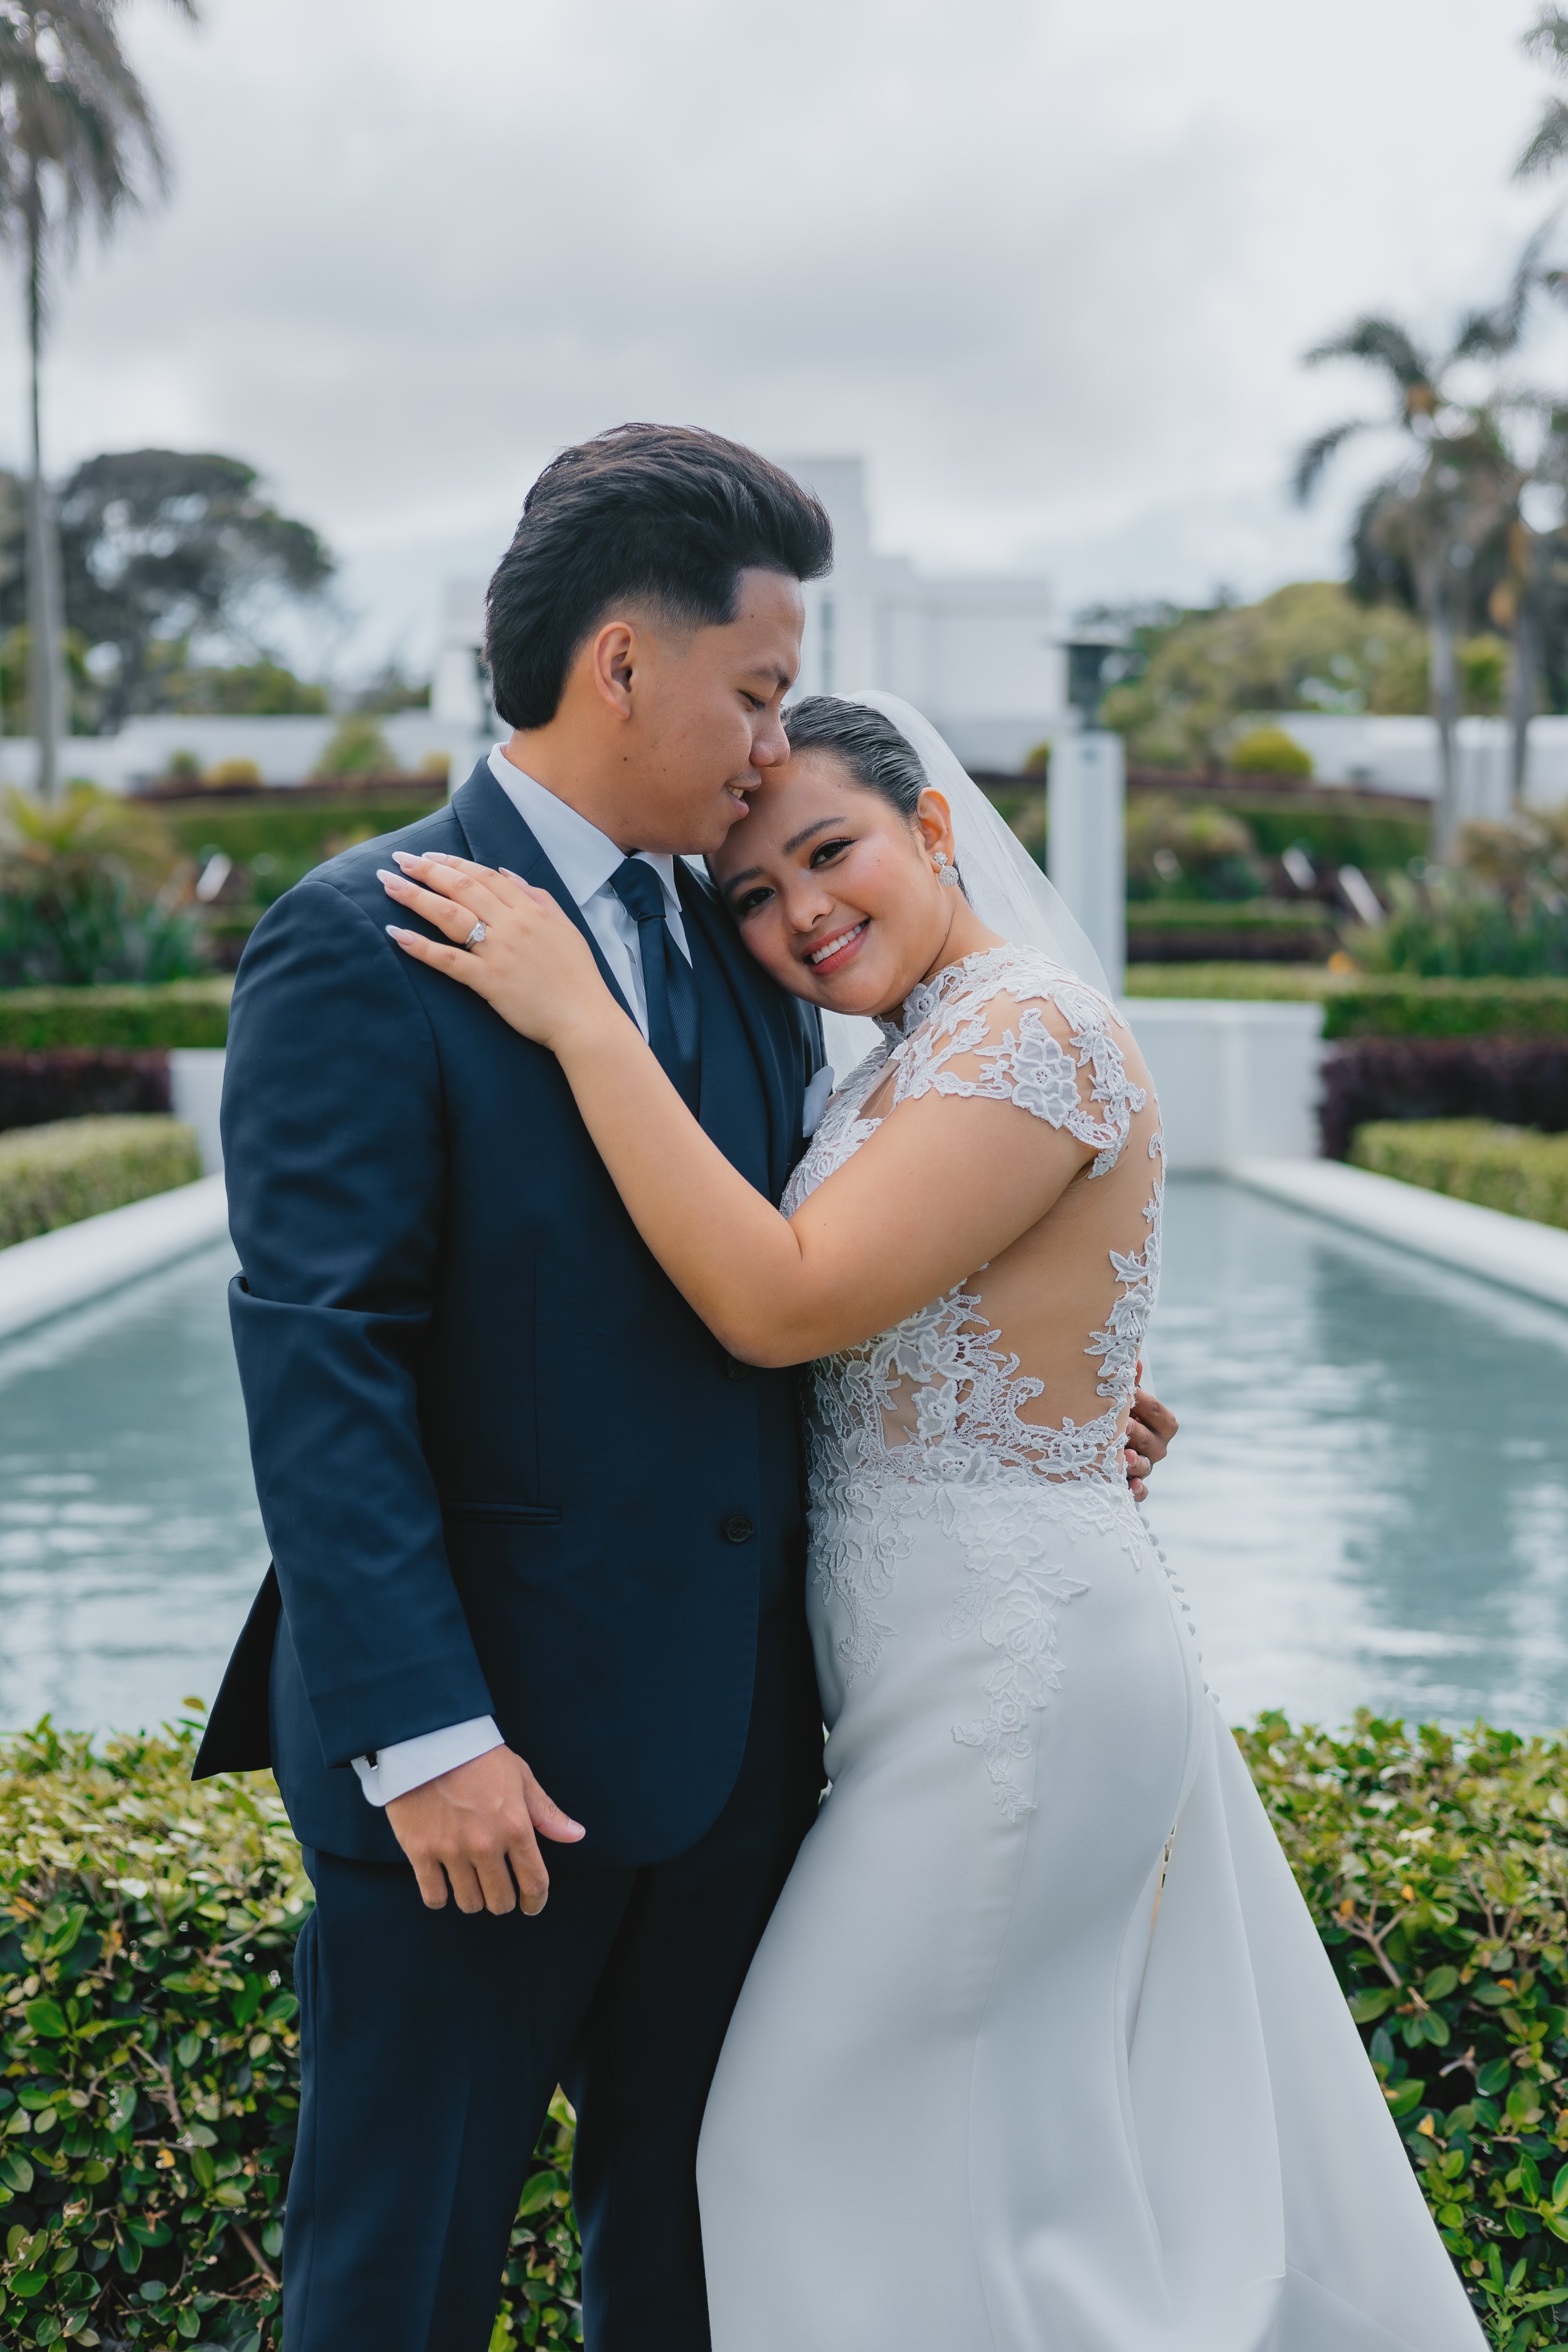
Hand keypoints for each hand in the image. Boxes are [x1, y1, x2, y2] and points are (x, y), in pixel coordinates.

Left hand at [380, 851, 616, 1054]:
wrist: (585, 1018)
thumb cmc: (578, 976)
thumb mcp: (565, 926)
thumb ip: (538, 897)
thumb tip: (507, 874)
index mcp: (530, 909)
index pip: (484, 877)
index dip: (452, 863)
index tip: (428, 856)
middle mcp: (512, 925)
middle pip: (460, 888)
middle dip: (425, 870)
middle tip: (397, 860)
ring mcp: (499, 952)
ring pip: (449, 916)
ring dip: (414, 897)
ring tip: (387, 884)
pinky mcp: (488, 981)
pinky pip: (447, 960)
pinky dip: (419, 946)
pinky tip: (395, 933)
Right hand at [386, 1745, 584, 1915]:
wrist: (429, 1738)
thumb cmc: (479, 1756)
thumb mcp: (521, 1777)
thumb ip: (547, 1813)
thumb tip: (576, 1835)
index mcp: (515, 1827)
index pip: (534, 1883)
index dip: (535, 1901)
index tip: (531, 1906)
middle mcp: (485, 1844)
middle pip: (500, 1901)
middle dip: (503, 1900)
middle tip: (498, 1890)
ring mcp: (451, 1850)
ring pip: (469, 1903)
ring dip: (473, 1898)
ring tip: (471, 1883)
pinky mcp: (420, 1851)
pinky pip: (434, 1896)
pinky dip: (440, 1897)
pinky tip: (444, 1883)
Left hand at [1123, 1358, 1176, 1502]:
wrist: (1091, 1439)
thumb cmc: (1111, 1412)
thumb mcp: (1120, 1398)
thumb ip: (1128, 1383)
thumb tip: (1134, 1361)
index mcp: (1159, 1424)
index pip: (1162, 1415)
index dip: (1147, 1405)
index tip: (1130, 1396)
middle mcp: (1156, 1447)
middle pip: (1154, 1443)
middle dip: (1138, 1434)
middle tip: (1123, 1427)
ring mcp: (1145, 1467)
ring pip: (1146, 1467)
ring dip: (1136, 1463)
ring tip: (1124, 1457)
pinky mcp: (1132, 1485)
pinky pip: (1140, 1493)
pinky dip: (1136, 1491)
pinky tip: (1128, 1486)